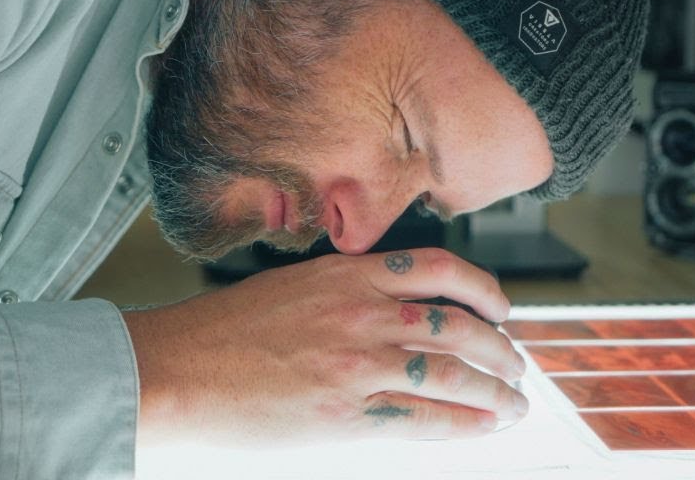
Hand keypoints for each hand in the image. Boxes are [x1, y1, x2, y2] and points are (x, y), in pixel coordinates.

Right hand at [122, 248, 528, 444]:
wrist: (176, 368)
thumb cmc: (220, 332)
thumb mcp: (290, 288)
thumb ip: (344, 293)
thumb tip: (395, 314)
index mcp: (345, 274)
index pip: (438, 268)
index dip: (484, 289)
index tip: (503, 308)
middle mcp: (360, 313)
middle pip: (458, 325)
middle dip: (501, 350)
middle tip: (517, 365)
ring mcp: (356, 365)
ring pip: (451, 374)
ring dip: (494, 392)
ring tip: (513, 404)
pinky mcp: (346, 415)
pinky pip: (422, 419)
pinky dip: (463, 424)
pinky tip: (482, 427)